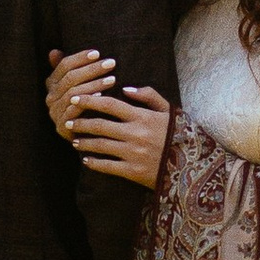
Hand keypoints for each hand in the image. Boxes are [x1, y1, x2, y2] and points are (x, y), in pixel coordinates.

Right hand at [46, 47, 114, 138]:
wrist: (88, 137)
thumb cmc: (88, 105)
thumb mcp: (80, 84)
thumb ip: (69, 68)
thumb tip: (53, 51)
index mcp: (52, 83)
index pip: (64, 66)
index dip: (80, 58)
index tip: (98, 53)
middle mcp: (50, 98)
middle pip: (70, 78)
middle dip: (91, 69)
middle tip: (110, 63)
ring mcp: (54, 113)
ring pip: (73, 94)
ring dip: (94, 85)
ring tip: (112, 79)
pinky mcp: (61, 127)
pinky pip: (74, 112)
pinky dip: (87, 103)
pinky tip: (102, 97)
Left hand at [47, 49, 170, 190]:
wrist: (192, 167)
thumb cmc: (179, 136)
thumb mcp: (169, 111)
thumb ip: (148, 96)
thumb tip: (125, 88)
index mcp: (143, 117)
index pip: (110, 104)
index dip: (89, 100)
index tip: (75, 98)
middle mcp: (135, 134)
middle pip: (100, 125)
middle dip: (80, 122)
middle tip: (67, 121)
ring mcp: (132, 154)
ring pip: (100, 145)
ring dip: (83, 142)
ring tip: (73, 140)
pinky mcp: (132, 172)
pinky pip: (107, 166)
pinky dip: (93, 163)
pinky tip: (85, 160)